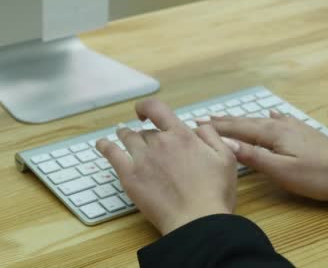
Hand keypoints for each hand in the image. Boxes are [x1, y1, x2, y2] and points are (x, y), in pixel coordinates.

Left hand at [96, 99, 236, 234]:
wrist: (197, 221)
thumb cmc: (214, 193)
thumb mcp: (225, 158)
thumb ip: (211, 136)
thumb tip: (199, 126)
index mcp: (181, 135)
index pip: (157, 109)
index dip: (147, 107)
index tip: (145, 113)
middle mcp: (159, 143)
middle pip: (145, 131)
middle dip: (145, 133)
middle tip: (144, 139)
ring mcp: (142, 159)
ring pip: (128, 138)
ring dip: (124, 135)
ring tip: (122, 134)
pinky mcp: (130, 176)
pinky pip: (112, 154)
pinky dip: (105, 146)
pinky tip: (102, 144)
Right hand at [202, 111, 327, 205]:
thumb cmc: (317, 176)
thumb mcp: (282, 170)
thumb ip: (253, 156)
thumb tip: (225, 143)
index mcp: (272, 134)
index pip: (238, 129)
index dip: (218, 127)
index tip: (197, 123)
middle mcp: (280, 125)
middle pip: (247, 121)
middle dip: (225, 120)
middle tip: (204, 117)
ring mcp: (292, 127)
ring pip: (261, 120)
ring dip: (242, 119)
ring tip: (227, 117)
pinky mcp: (303, 132)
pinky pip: (279, 120)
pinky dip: (269, 116)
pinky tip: (270, 112)